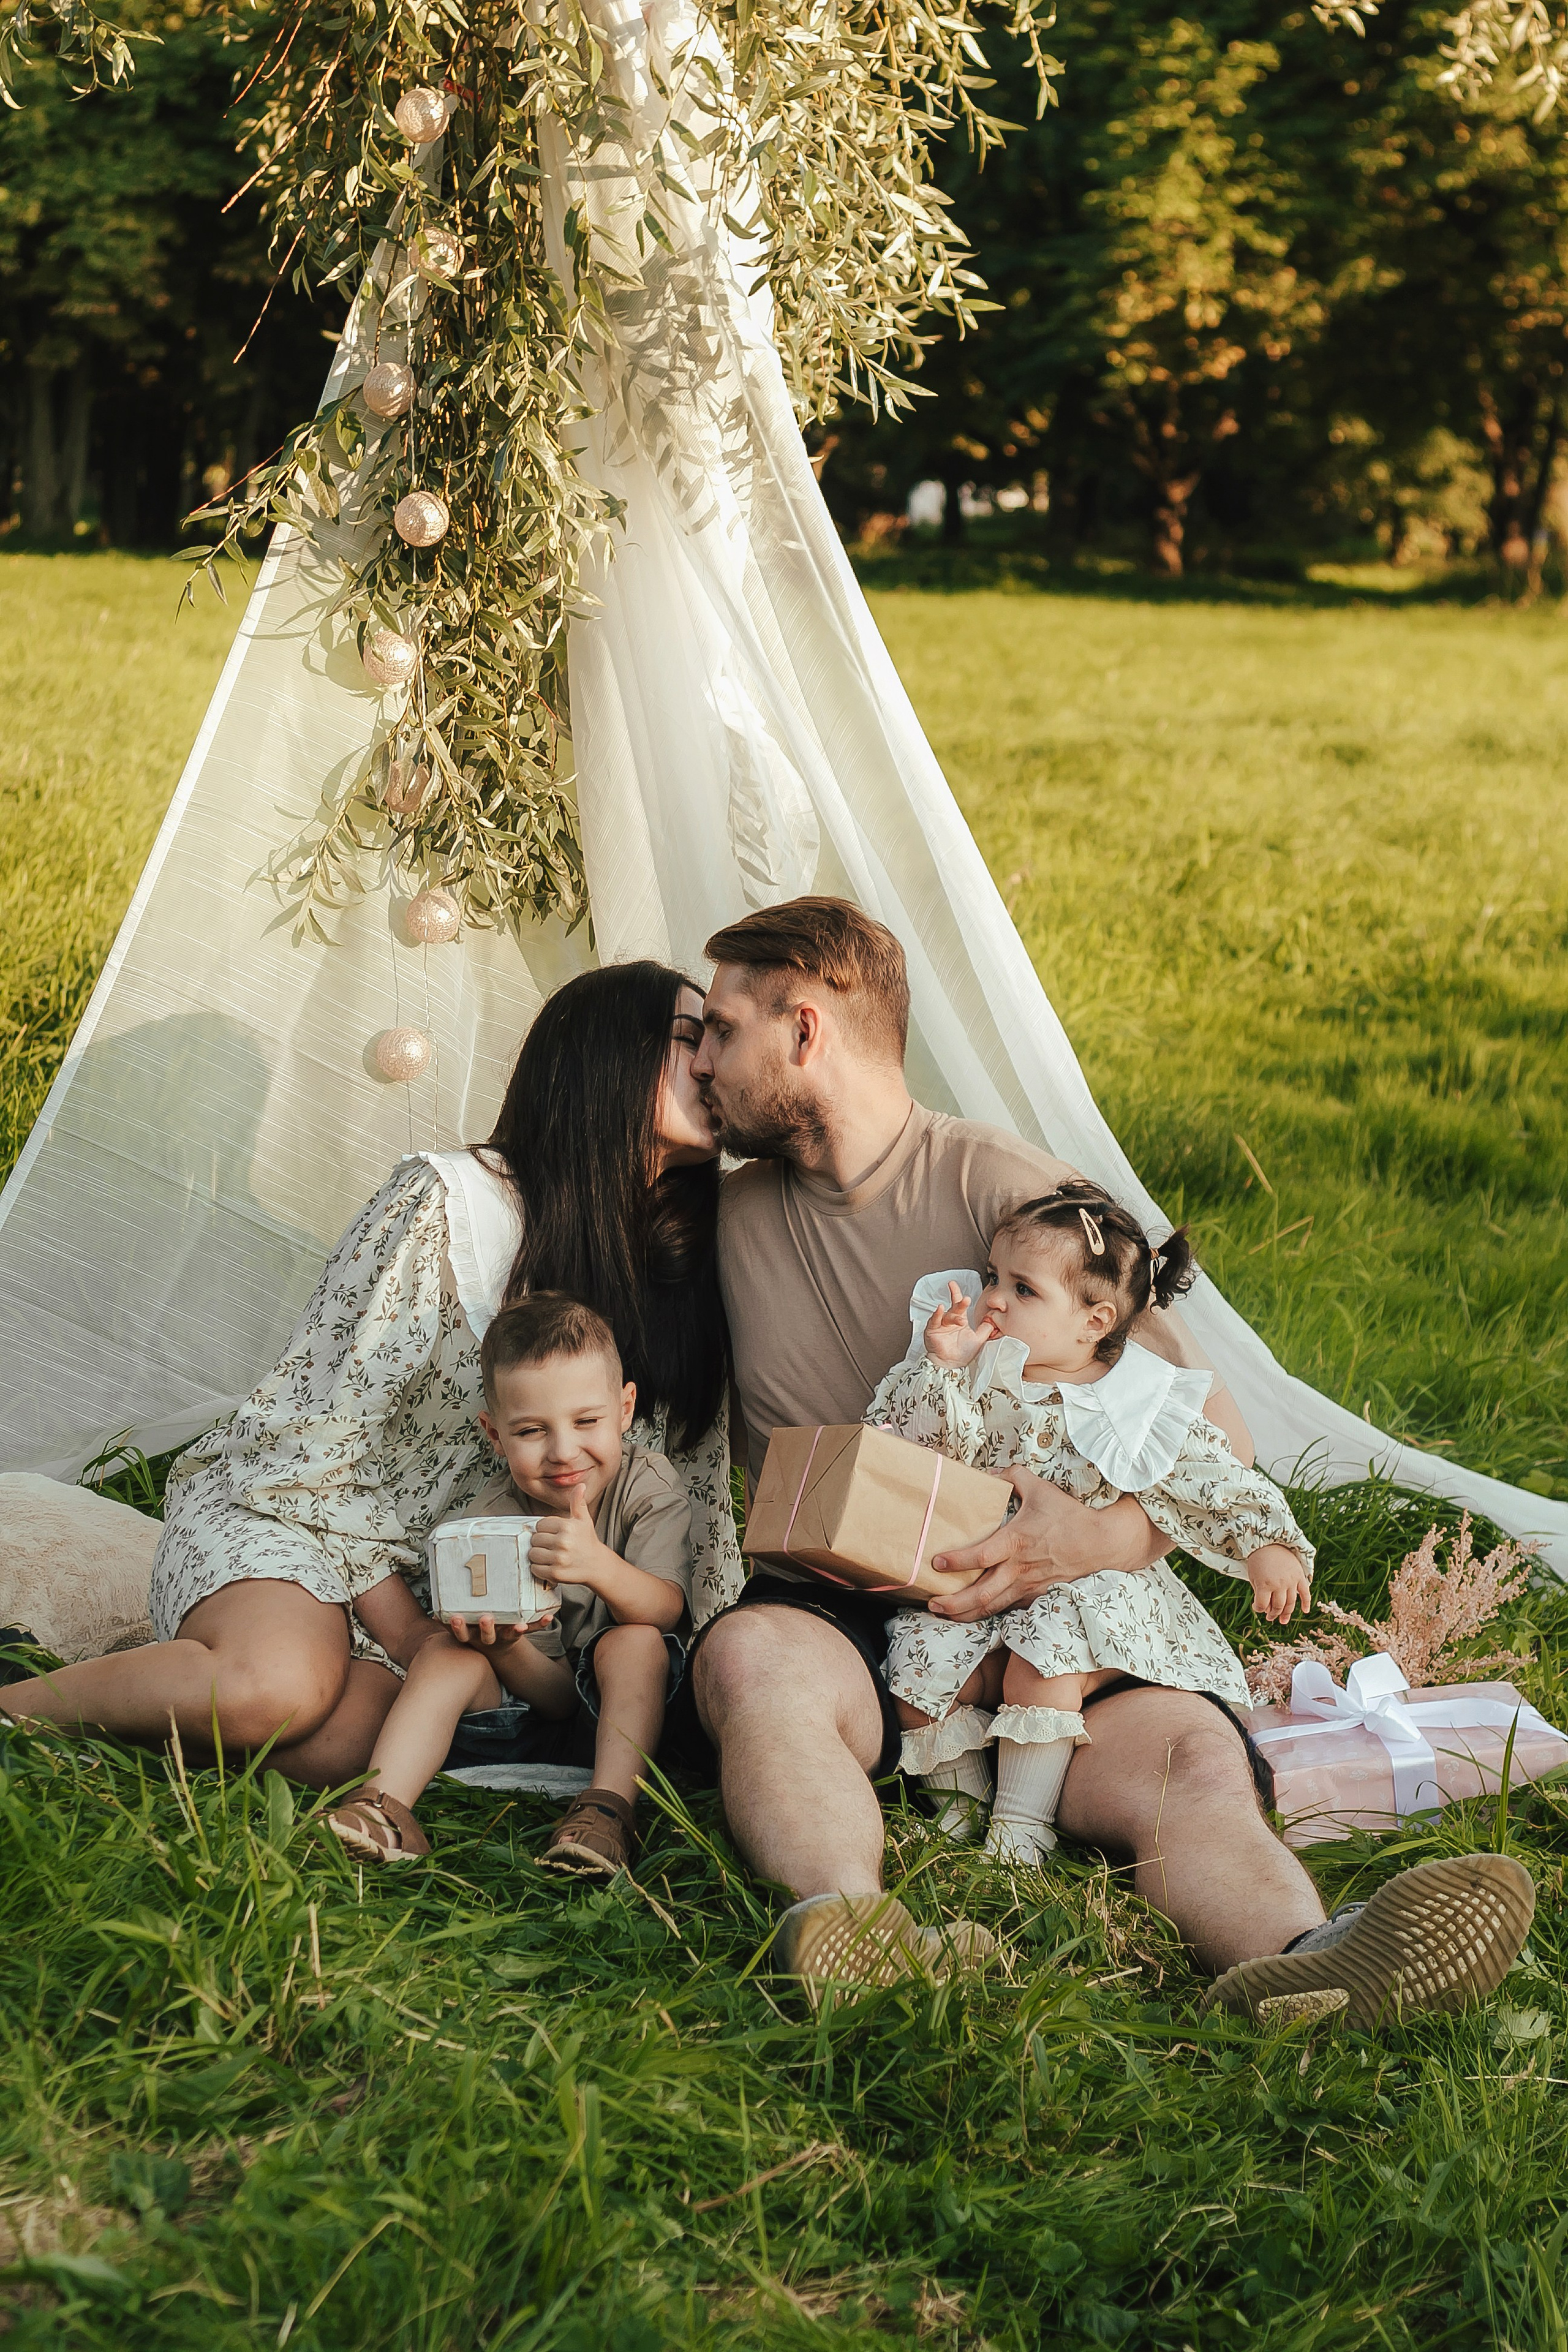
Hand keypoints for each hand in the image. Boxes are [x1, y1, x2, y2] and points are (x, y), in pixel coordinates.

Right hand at [447, 1609, 557, 1652]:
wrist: (495, 1646)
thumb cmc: (474, 1623)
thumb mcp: (462, 1617)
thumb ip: (452, 1601)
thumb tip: (434, 1571)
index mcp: (470, 1632)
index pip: (461, 1632)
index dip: (458, 1627)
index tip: (455, 1618)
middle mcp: (486, 1636)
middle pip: (485, 1636)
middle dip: (485, 1628)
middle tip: (486, 1618)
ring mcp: (503, 1636)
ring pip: (508, 1635)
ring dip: (514, 1630)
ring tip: (520, 1625)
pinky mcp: (519, 1632)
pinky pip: (531, 1630)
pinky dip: (539, 1623)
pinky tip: (549, 1617)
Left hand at [525, 1485, 610, 1590]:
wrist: (597, 1565)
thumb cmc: (587, 1541)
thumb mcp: (584, 1520)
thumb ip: (578, 1502)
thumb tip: (580, 1486)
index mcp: (567, 1527)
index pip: (539, 1525)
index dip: (545, 1530)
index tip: (554, 1534)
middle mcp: (563, 1542)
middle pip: (535, 1540)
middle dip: (541, 1543)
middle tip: (552, 1546)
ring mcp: (559, 1559)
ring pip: (532, 1554)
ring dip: (538, 1556)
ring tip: (550, 1555)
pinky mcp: (555, 1573)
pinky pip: (535, 1569)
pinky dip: (539, 1568)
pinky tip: (550, 1565)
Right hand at [923, 1281, 996, 1368]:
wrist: (951, 1365)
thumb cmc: (962, 1354)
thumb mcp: (979, 1339)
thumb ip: (986, 1329)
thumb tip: (993, 1320)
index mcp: (959, 1320)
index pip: (958, 1304)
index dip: (957, 1294)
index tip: (953, 1284)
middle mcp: (949, 1321)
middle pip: (954, 1307)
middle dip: (958, 1301)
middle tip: (966, 1299)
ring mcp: (940, 1325)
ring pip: (947, 1315)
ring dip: (954, 1316)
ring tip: (960, 1321)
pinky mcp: (932, 1331)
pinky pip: (934, 1320)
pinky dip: (937, 1314)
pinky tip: (940, 1308)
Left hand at [927, 1468, 1167, 1619]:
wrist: (1102, 1543)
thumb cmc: (1069, 1515)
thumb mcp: (1040, 1488)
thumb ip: (1013, 1477)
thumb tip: (988, 1473)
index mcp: (1016, 1541)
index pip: (981, 1556)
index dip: (956, 1562)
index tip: (936, 1563)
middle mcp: (1019, 1568)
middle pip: (982, 1594)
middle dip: (954, 1603)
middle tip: (932, 1603)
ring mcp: (1029, 1586)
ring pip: (993, 1607)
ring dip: (966, 1614)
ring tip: (944, 1614)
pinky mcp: (1037, 1595)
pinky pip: (1009, 1608)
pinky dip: (988, 1614)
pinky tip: (972, 1614)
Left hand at [1247, 1546, 1312, 1625]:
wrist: (1268, 1541)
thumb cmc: (1257, 1560)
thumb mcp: (1253, 1577)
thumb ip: (1259, 1593)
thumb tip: (1266, 1609)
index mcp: (1265, 1584)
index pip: (1263, 1605)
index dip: (1259, 1609)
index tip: (1257, 1608)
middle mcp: (1279, 1584)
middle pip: (1278, 1606)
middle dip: (1273, 1614)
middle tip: (1270, 1618)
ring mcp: (1291, 1580)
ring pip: (1291, 1602)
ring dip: (1287, 1613)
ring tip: (1283, 1620)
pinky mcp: (1299, 1576)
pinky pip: (1306, 1592)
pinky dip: (1306, 1603)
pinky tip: (1305, 1611)